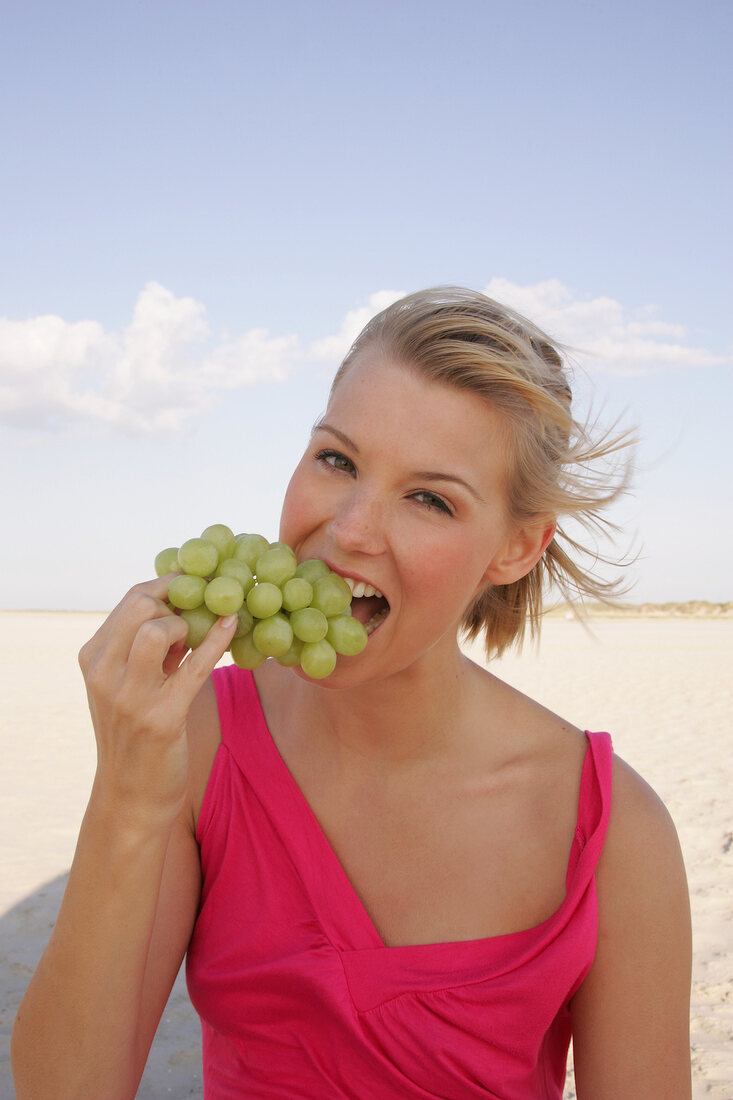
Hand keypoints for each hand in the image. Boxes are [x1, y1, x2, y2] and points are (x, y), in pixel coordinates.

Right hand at [78, 576, 236, 831]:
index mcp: (93, 658)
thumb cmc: (135, 733)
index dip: (168, 585)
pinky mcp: (161, 720)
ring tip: (199, 639)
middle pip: (140, 606)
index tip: (197, 582)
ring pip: (158, 631)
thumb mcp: (127, 684)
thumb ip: (146, 647)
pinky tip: (234, 625)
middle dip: (178, 601)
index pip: (129, 600)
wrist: (130, 796)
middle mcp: (104, 674)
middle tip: (201, 612)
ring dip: (189, 626)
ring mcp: (130, 698)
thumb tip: (185, 605)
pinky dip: (217, 641)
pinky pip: (195, 667)